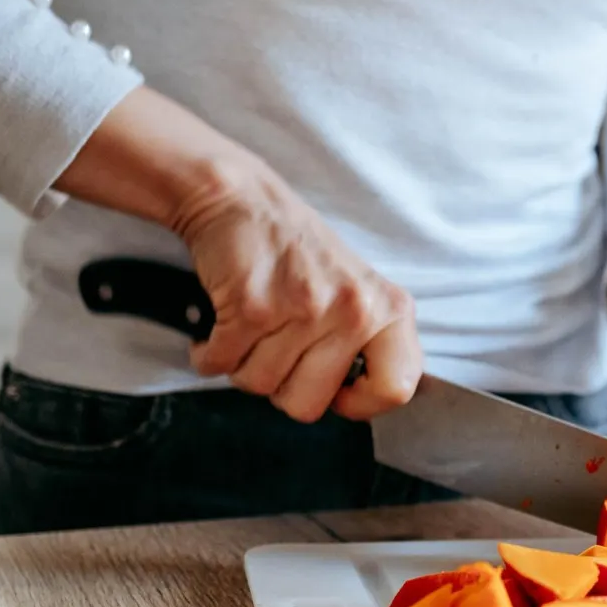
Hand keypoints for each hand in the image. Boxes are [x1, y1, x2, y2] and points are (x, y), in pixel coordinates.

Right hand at [171, 172, 420, 421]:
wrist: (243, 201)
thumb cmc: (299, 253)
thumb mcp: (358, 291)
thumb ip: (368, 344)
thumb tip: (357, 400)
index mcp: (387, 310)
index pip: (395, 387)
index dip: (361, 403)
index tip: (338, 394)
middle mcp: (351, 311)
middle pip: (308, 405)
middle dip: (281, 386)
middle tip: (277, 350)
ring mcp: (303, 310)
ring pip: (260, 385)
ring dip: (244, 364)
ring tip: (252, 328)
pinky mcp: (252, 307)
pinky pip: (222, 364)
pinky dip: (210, 353)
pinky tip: (221, 327)